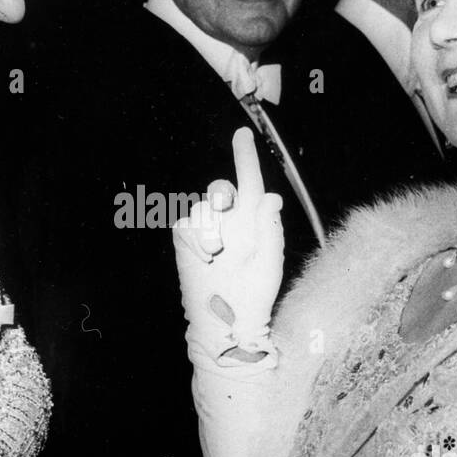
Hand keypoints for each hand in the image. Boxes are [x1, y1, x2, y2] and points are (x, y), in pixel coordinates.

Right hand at [172, 127, 283, 362]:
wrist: (226, 323)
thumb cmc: (254, 295)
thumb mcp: (270, 263)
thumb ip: (270, 230)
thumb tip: (271, 198)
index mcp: (253, 221)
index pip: (249, 182)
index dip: (245, 157)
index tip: (242, 133)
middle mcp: (229, 222)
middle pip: (220, 188)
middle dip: (222, 193)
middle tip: (227, 206)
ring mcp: (206, 232)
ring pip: (202, 207)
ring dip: (211, 227)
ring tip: (218, 254)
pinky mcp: (186, 242)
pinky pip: (186, 224)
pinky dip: (196, 239)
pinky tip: (206, 259)